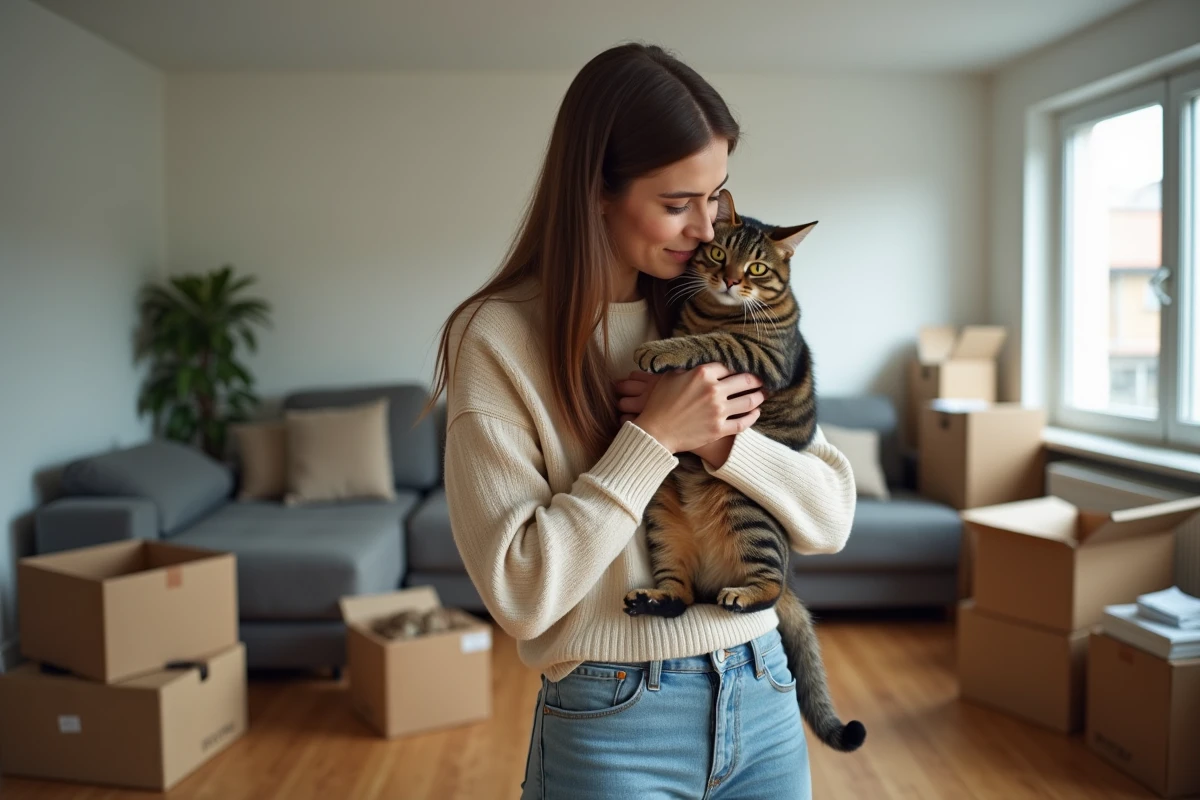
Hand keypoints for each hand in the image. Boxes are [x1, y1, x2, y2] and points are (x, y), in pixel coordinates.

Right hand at [618, 364, 763, 453]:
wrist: (655, 432)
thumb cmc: (660, 403)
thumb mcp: (670, 376)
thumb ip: (687, 366)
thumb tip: (698, 358)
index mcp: (702, 374)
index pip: (729, 366)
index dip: (737, 367)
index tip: (743, 368)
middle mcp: (713, 391)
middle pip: (745, 381)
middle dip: (755, 380)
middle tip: (760, 380)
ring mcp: (718, 411)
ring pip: (749, 401)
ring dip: (759, 396)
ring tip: (762, 394)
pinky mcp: (719, 429)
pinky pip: (743, 423)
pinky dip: (753, 417)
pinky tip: (756, 413)